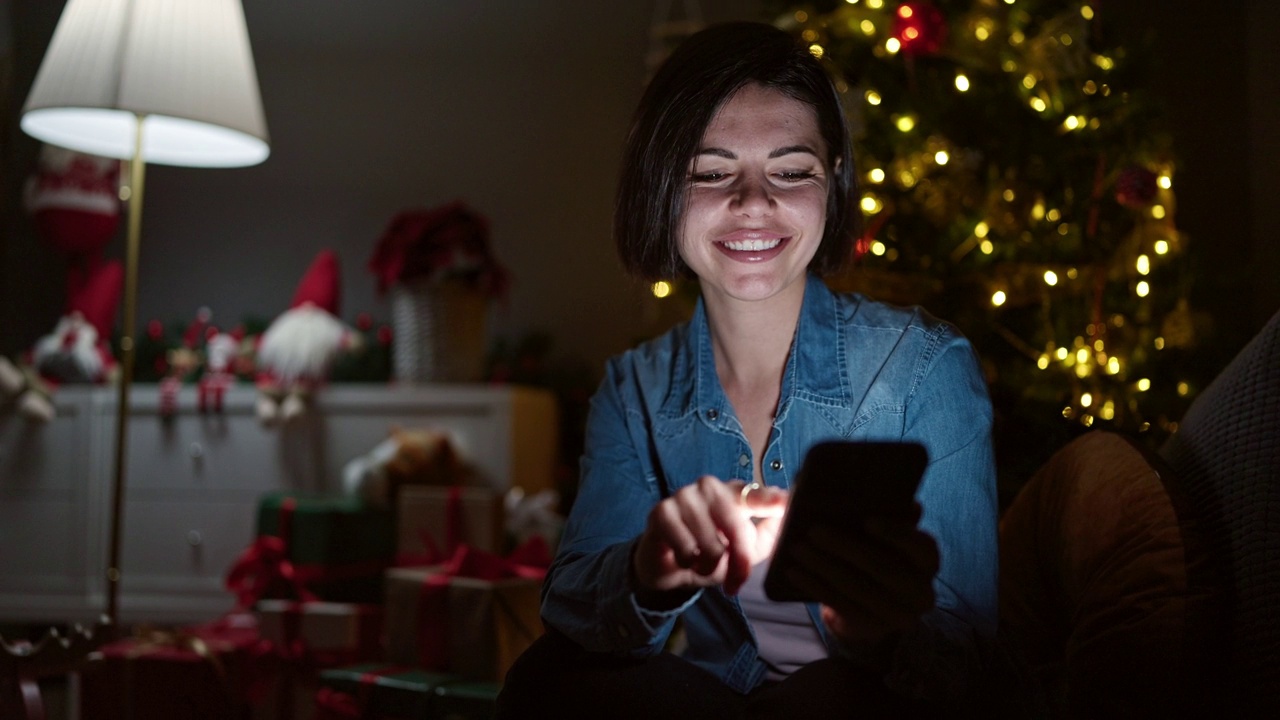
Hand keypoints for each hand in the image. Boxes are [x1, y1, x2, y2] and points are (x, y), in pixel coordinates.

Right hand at [633, 477, 787, 596]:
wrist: (670, 567)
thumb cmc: (712, 553)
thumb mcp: (747, 549)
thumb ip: (771, 535)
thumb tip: (790, 520)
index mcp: (734, 493)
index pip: (756, 494)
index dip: (771, 500)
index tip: (786, 503)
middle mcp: (710, 487)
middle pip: (736, 528)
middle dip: (739, 562)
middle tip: (735, 582)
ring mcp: (684, 496)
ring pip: (711, 545)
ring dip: (709, 567)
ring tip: (702, 564)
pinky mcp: (662, 512)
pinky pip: (686, 550)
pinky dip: (688, 563)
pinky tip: (683, 557)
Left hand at [783, 504, 938, 648]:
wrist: (871, 606)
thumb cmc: (876, 555)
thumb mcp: (883, 535)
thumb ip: (880, 511)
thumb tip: (859, 486)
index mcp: (928, 560)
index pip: (921, 546)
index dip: (896, 533)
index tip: (867, 520)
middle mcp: (921, 591)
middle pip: (883, 567)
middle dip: (845, 547)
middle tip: (814, 530)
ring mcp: (899, 615)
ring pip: (857, 587)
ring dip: (823, 566)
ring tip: (798, 548)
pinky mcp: (872, 628)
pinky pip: (841, 604)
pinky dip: (816, 586)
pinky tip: (795, 572)